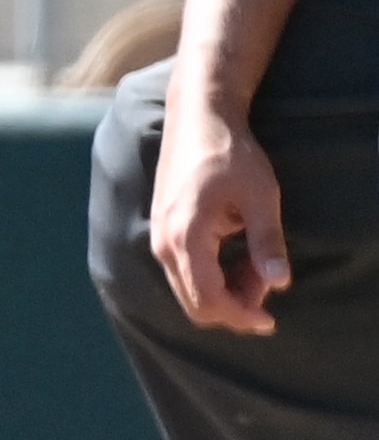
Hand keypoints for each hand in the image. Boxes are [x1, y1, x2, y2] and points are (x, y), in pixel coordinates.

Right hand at [152, 108, 293, 333]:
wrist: (197, 118)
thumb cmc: (230, 153)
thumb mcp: (260, 195)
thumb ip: (267, 241)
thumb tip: (280, 283)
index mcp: (186, 236)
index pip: (208, 298)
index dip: (241, 316)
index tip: (271, 320)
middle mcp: (163, 242)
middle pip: (195, 302)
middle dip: (234, 306)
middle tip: (268, 285)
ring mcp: (159, 236)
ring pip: (189, 289)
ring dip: (225, 292)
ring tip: (257, 268)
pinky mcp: (162, 230)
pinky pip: (184, 271)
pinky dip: (212, 277)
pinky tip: (237, 258)